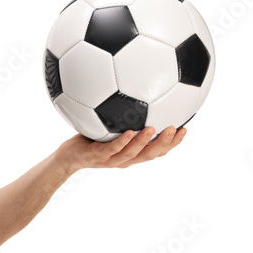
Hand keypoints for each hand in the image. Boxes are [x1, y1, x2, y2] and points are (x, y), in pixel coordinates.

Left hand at [55, 126, 185, 174]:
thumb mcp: (109, 127)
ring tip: (155, 129)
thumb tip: (137, 93)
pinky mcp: (97, 156)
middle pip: (150, 155)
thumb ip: (125, 117)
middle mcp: (125, 159)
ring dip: (145, 142)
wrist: (67, 156)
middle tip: (176, 130)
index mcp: (132, 154)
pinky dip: (121, 141)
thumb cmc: (90, 140)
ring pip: (133, 153)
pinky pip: (111, 149)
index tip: (185, 130)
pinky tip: (129, 132)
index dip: (172, 144)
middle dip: (165, 143)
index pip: (157, 151)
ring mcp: (111, 159)